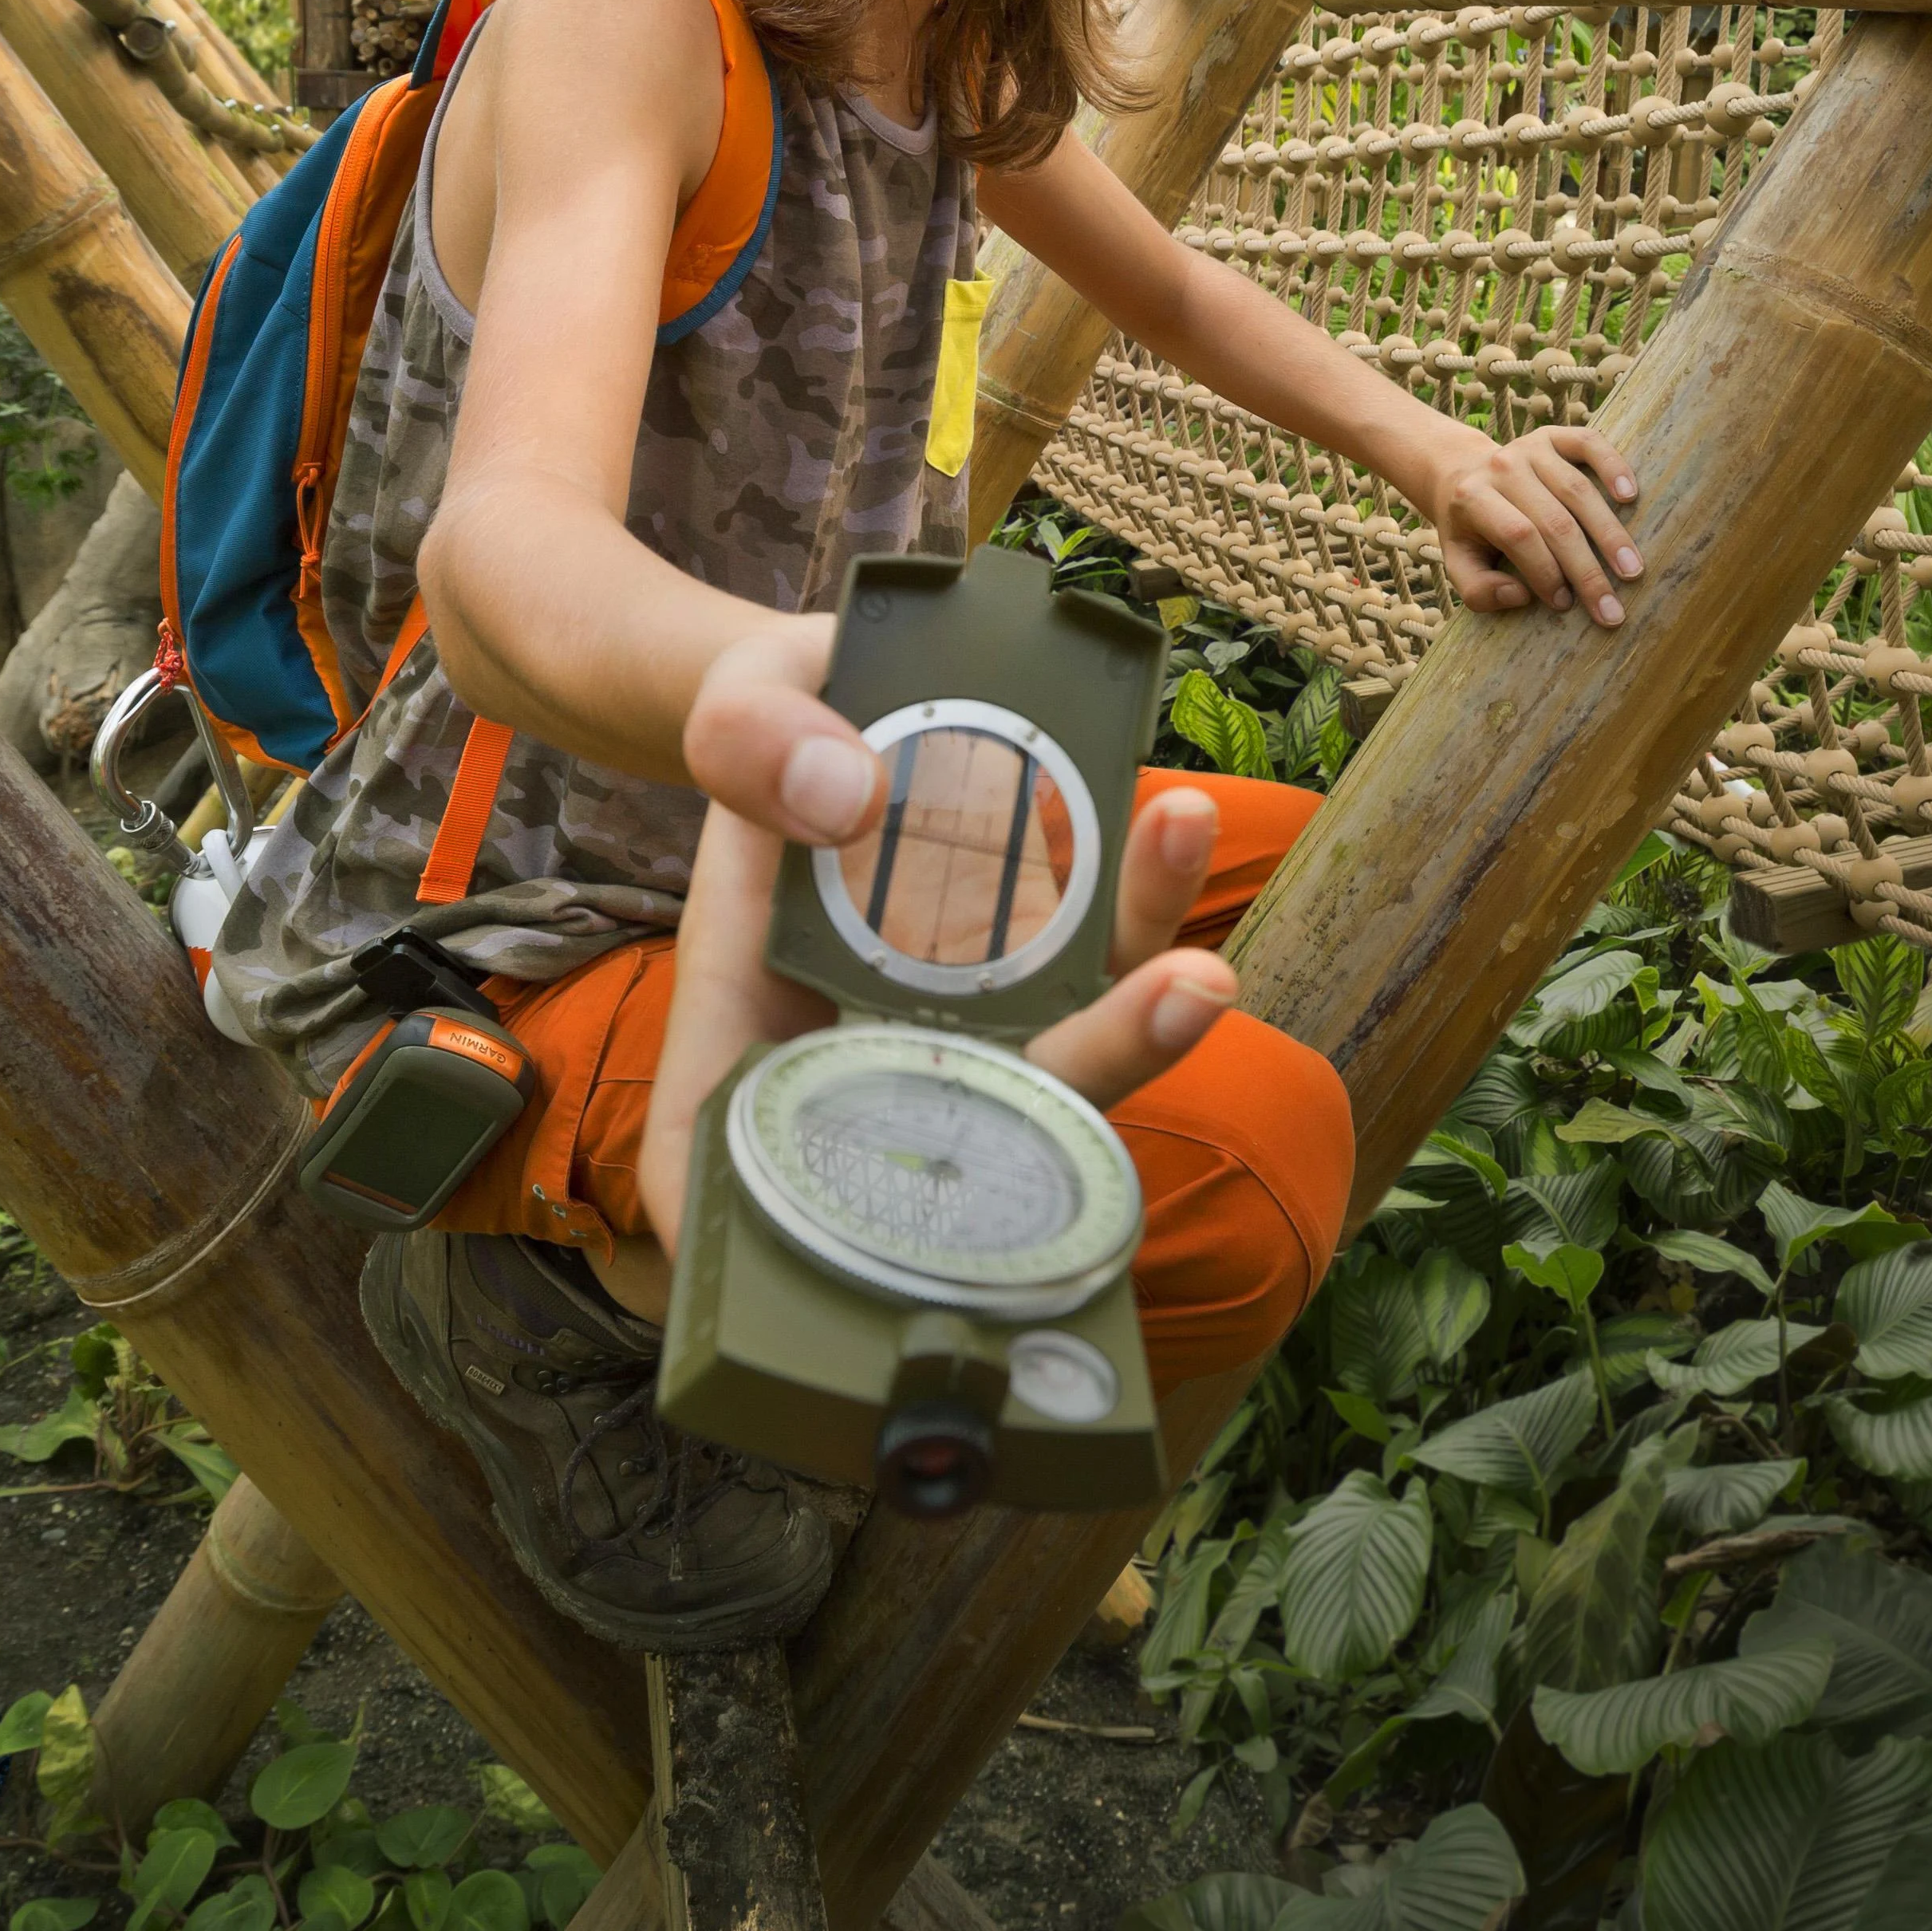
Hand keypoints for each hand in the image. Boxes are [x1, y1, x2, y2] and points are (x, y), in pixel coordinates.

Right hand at [638, 628, 1236, 1254]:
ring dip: (1131, 1015)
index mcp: (746, 1034)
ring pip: (1053, 1057)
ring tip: (1195, 956)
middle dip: (1056, 1106)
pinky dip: (1142, 906)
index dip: (800, 1249)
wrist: (844, 681)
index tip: (889, 1245)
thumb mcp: (735, 697)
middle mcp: (869, 1050)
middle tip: (1147, 1025)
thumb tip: (847, 800)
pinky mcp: (1044, 961)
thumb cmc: (772, 720)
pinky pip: (1101, 958)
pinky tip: (1169, 827)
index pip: (739, 1186)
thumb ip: (752, 739)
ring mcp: (968, 1017)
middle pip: (949, 1138)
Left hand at [1425, 425, 1642, 626]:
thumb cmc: (1469, 528)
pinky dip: (1613, 466)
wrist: (1463, 471)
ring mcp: (1530, 446)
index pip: (1518, 536)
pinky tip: (1631, 496)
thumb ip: (1478, 590)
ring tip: (1633, 570)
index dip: (1545, 572)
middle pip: (1554, 520)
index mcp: (1473, 497)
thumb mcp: (1457, 563)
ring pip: (1578, 490)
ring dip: (1610, 534)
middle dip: (1586, 569)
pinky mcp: (1555, 435)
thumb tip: (1520, 597)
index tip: (1564, 604)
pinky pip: (1590, 443)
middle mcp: (1502, 467)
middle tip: (1612, 608)